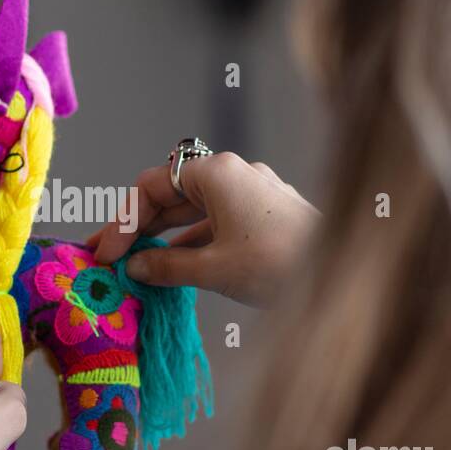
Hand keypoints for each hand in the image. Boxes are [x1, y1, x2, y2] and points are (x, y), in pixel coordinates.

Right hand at [91, 151, 317, 304]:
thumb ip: (166, 265)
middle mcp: (234, 174)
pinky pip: (216, 225)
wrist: (345, 276)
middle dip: (137, 228)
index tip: (106, 255)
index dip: (123, 221)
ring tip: (132, 266)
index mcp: (217, 173)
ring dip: (163, 238)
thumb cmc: (279, 264)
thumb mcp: (213, 269)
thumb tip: (135, 267)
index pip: (152, 186)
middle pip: (171, 196)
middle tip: (105, 258)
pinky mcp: (266, 217)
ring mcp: (252, 195)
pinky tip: (172, 268)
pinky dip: (191, 245)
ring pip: (193, 212)